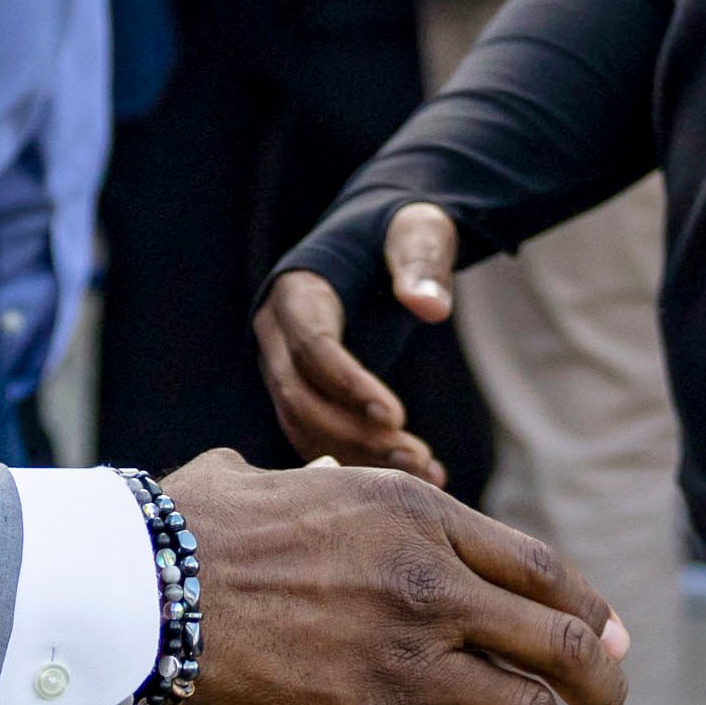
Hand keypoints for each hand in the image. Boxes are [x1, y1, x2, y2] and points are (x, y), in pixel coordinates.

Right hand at [165, 449, 628, 704]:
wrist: (141, 591)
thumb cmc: (191, 529)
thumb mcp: (273, 480)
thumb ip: (321, 482)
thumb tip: (328, 472)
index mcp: (415, 518)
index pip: (542, 570)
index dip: (590, 611)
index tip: (608, 639)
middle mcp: (430, 588)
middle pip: (560, 644)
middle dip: (602, 686)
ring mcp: (406, 666)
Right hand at [254, 201, 462, 482]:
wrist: (377, 241)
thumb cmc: (400, 230)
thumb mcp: (418, 231)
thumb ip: (422, 262)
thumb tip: (428, 308)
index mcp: (297, 292)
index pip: (311, 347)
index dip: (348, 384)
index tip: (397, 416)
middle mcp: (277, 335)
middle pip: (299, 397)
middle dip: (353, 434)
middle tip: (416, 455)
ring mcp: (285, 368)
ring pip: (305, 426)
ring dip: (359, 456)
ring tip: (425, 470)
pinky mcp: (305, 391)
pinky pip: (321, 436)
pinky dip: (362, 460)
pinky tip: (418, 473)